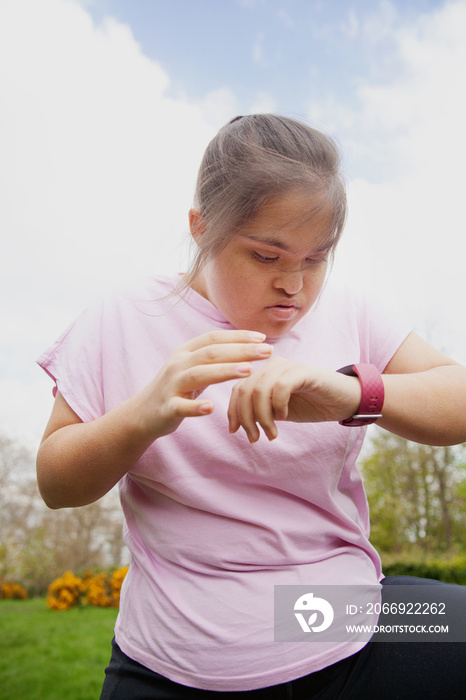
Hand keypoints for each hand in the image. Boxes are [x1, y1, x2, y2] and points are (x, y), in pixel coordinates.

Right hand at [136, 330, 272, 438]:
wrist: (142, 413)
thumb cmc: (176, 389)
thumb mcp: (193, 368)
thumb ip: (214, 359)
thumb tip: (246, 348)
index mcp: (185, 352)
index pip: (214, 338)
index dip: (238, 336)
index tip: (263, 337)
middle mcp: (178, 365)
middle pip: (211, 353)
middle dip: (241, 350)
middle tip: (266, 351)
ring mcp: (171, 385)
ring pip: (199, 374)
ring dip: (224, 371)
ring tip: (248, 370)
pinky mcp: (167, 408)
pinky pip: (181, 406)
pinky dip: (195, 407)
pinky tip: (211, 408)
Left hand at [227, 357, 361, 442]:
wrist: (343, 401)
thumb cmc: (310, 405)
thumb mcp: (277, 411)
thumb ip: (258, 412)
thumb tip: (235, 424)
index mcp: (263, 373)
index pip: (238, 390)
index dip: (233, 412)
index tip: (234, 432)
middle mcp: (272, 366)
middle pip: (245, 391)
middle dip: (246, 419)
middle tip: (255, 438)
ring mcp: (287, 367)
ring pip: (260, 391)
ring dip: (263, 418)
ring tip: (272, 434)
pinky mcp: (303, 372)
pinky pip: (281, 387)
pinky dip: (279, 405)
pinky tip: (284, 417)